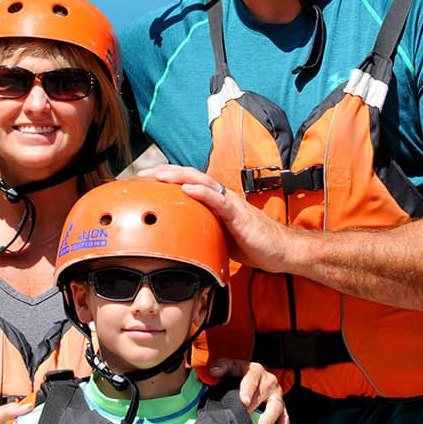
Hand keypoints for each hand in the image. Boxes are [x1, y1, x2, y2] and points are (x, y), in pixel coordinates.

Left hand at [137, 164, 289, 272]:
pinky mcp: (238, 213)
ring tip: (159, 175)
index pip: (187, 183)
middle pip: (189, 176)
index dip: (166, 178)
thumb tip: (178, 241)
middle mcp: (221, 195)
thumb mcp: (220, 237)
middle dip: (164, 173)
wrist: (280, 250)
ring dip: (178, 176)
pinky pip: (217, 200)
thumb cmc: (253, 244)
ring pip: (201, 181)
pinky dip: (201, 192)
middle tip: (142, 175)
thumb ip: (202, 232)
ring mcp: (230, 202)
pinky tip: (187, 189)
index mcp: (215, 200)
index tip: (144, 181)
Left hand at [211, 359, 287, 423]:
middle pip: (264, 393)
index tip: (244, 401)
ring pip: (276, 406)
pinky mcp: (281, 408)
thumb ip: (223, 367)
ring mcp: (277, 396)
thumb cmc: (240, 375)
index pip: (252, 378)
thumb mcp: (232, 367)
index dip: (248, 390)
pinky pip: (285, 418)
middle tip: (246, 415)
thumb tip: (214, 371)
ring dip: (270, 418)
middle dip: (256, 406)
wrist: (252, 380)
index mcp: (256, 371)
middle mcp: (269, 382)